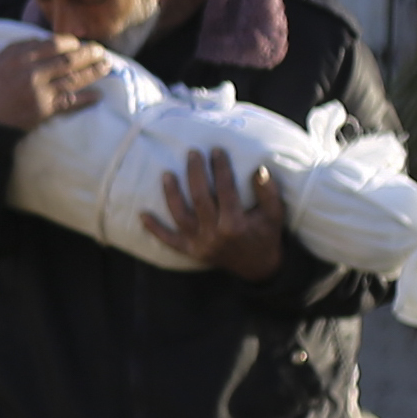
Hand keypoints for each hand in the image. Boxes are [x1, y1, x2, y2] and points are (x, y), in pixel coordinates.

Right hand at [0, 34, 115, 131]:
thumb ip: (20, 48)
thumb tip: (46, 40)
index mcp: (19, 57)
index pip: (55, 44)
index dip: (71, 43)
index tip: (78, 44)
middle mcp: (31, 73)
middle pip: (68, 60)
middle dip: (89, 54)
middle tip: (101, 51)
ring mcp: (39, 92)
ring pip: (74, 79)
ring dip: (94, 72)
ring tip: (107, 66)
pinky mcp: (44, 110)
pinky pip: (70, 102)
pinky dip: (86, 99)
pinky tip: (98, 95)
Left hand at [142, 146, 285, 281]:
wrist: (257, 267)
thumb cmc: (266, 235)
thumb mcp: (274, 214)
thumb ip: (268, 192)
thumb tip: (259, 169)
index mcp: (235, 224)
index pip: (225, 190)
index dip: (220, 169)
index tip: (216, 150)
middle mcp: (214, 234)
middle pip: (199, 199)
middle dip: (195, 174)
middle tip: (192, 153)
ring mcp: (199, 244)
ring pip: (180, 216)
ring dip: (171, 194)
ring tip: (166, 174)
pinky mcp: (189, 252)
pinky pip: (168, 240)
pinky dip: (154, 229)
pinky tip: (142, 214)